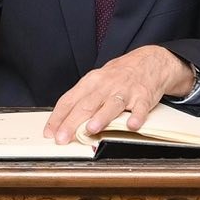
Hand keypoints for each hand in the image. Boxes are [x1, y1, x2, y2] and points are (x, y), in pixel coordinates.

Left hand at [44, 46, 194, 143]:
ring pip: (111, 105)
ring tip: (91, 129)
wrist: (149, 61)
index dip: (58, 117)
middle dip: (72, 122)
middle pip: (86, 105)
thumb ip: (82, 100)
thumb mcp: (97, 82)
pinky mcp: (143, 96)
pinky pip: (140, 108)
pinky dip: (137, 117)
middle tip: (63, 138)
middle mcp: (106, 86)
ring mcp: (125, 91)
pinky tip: (132, 125)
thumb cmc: (119, 75)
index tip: (50, 132)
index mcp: (91, 82)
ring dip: (101, 117)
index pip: (69, 100)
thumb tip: (63, 122)